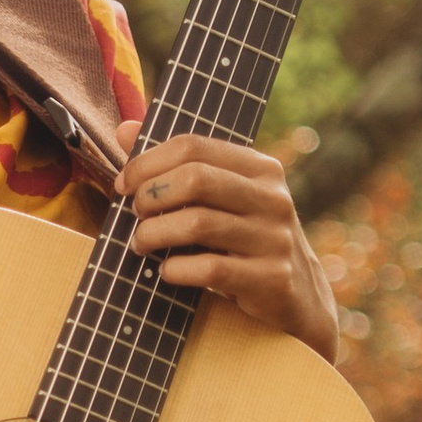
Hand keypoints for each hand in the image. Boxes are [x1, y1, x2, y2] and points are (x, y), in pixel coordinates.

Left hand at [116, 123, 339, 360]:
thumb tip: (125, 129)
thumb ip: (176, 165)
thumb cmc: (244, 238)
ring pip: (198, 223)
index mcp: (260, 168)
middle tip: (135, 214)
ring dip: (155, 234)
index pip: (193, 146)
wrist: (297, 292)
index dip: (148, 162)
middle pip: (195, 179)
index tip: (124, 184)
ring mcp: (275, 238)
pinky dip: (176, 269)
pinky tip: (166, 271)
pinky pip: (210, 268)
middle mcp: (272, 197)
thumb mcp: (220, 197)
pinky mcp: (271, 278)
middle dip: (151, 196)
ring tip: (141, 243)